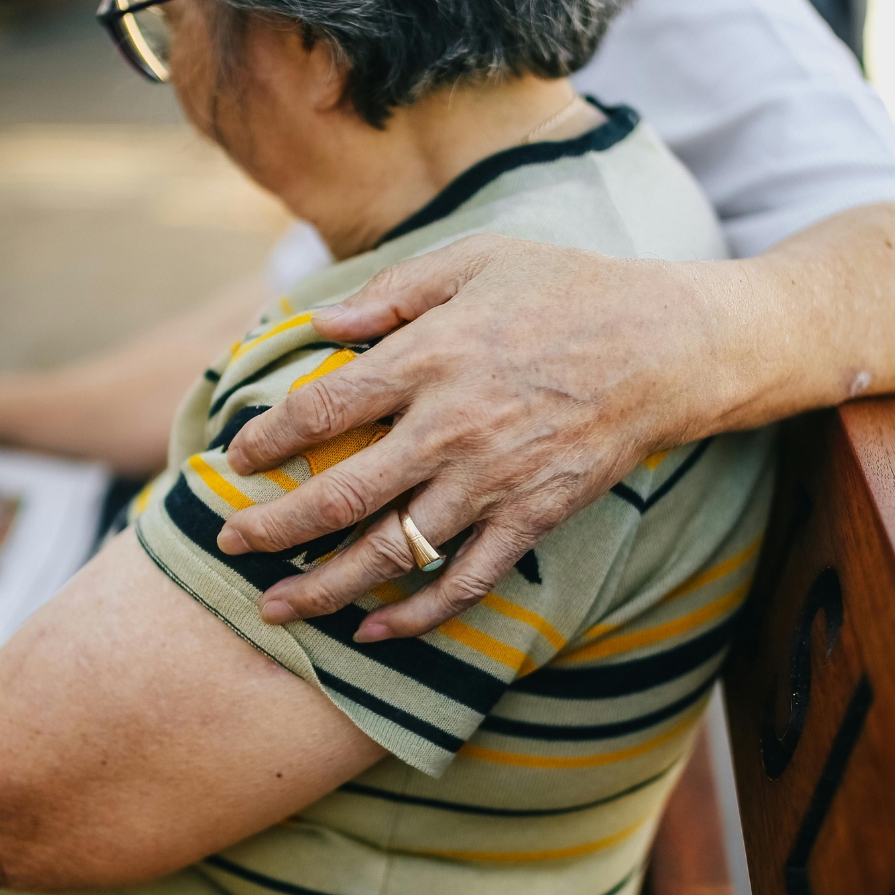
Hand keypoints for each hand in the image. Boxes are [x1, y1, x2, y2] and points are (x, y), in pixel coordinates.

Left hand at [220, 235, 730, 640]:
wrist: (664, 345)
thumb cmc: (565, 289)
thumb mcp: (474, 262)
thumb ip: (390, 293)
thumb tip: (317, 326)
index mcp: (430, 356)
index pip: (324, 409)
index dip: (269, 441)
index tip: (236, 460)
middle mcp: (452, 427)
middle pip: (342, 494)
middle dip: (274, 529)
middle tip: (229, 545)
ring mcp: (494, 481)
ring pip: (394, 551)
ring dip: (326, 587)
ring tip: (276, 607)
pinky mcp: (532, 518)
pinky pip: (465, 581)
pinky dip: (417, 616)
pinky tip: (373, 632)